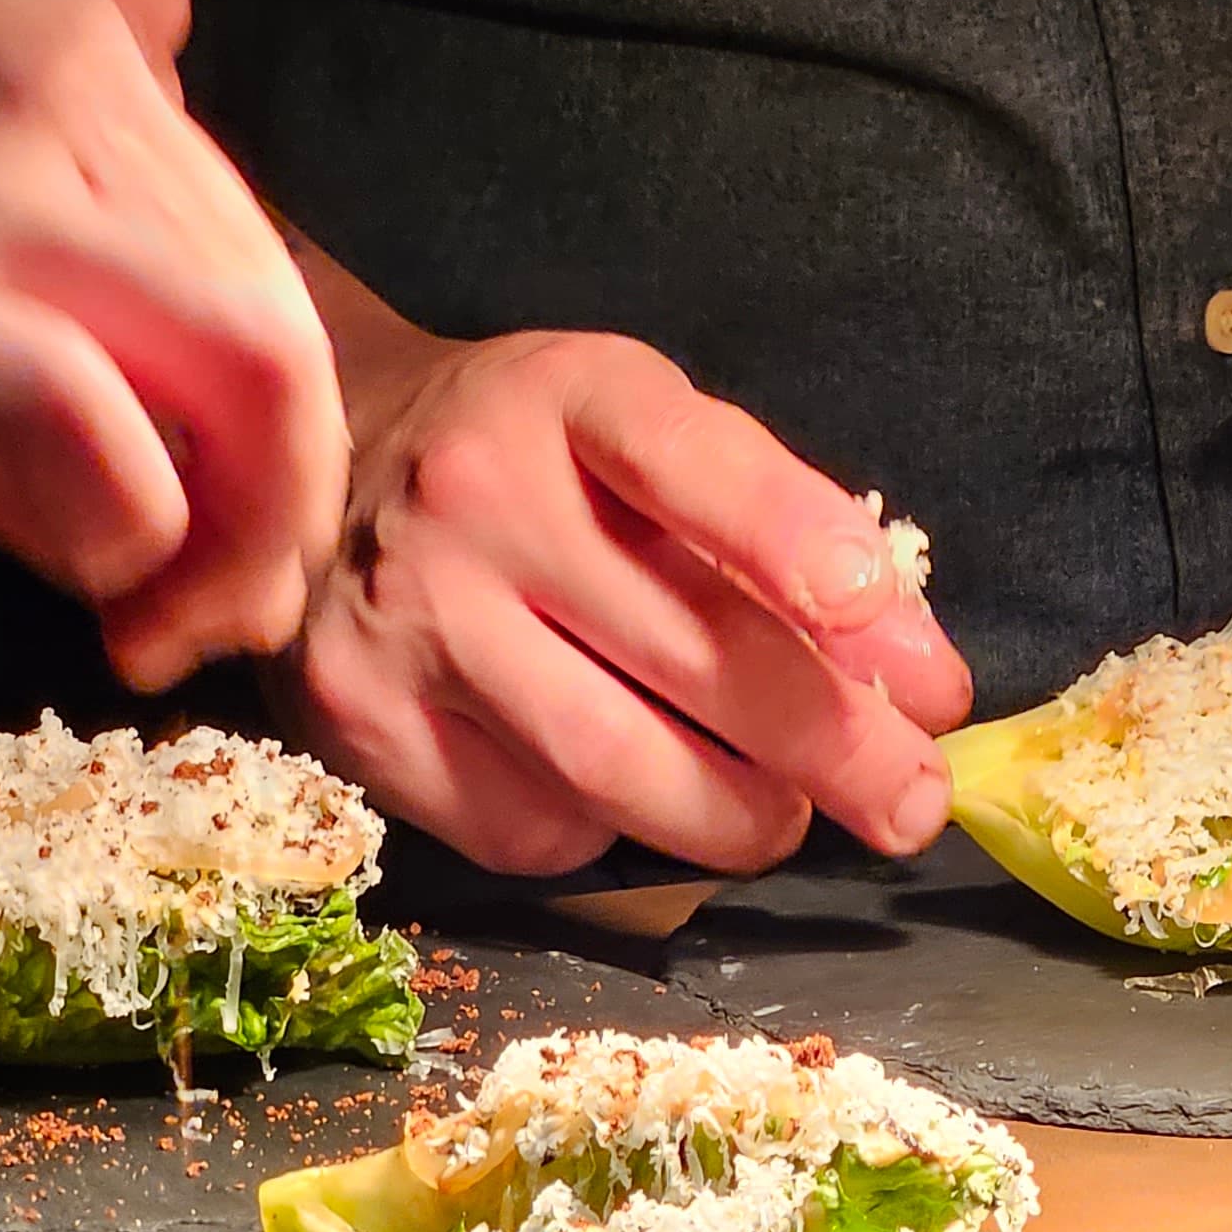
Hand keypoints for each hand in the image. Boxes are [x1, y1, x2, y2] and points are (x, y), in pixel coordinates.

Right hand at [0, 0, 337, 689]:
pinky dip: (138, 540)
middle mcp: (64, 105)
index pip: (248, 265)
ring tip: (167, 631)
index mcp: (74, 60)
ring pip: (247, 373)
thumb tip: (120, 510)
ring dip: (238, 541)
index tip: (226, 543)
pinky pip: (104, 434)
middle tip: (225, 620)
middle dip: (281, 505)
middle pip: (278, 327)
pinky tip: (90, 594)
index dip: (266, 432)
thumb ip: (16, 355)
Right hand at [274, 328, 974, 875]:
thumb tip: (904, 673)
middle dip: (834, 745)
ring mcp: (409, 614)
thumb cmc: (536, 460)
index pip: (697, 467)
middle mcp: (477, 494)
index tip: (910, 651)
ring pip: (615, 766)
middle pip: (689, 650)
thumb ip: (765, 522)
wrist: (319, 463)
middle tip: (911, 799)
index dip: (806, 552)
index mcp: (568, 396)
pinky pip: (531, 825)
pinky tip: (626, 798)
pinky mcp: (362, 721)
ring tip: (786, 819)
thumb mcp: (640, 430)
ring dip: (736, 817)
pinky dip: (608, 835)